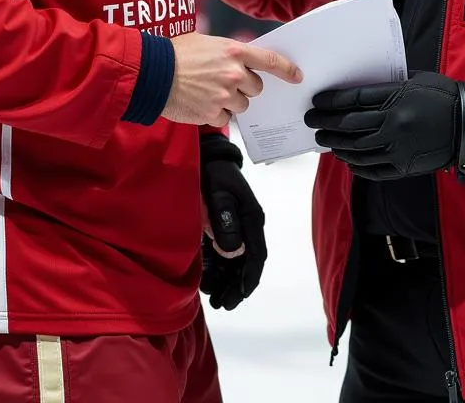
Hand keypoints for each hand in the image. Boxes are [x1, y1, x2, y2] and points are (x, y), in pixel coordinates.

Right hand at [163, 32, 301, 126]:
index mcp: (234, 52)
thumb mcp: (206, 42)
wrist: (151, 73)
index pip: (270, 61)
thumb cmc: (174, 53)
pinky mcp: (212, 114)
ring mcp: (224, 95)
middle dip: (245, 87)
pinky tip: (199, 103)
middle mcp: (233, 74)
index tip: (297, 76)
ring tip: (207, 92)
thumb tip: (241, 64)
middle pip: (256, 87)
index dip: (287, 69)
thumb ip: (228, 54)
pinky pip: (224, 119)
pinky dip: (214, 114)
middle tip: (225, 82)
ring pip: (242, 105)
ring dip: (230, 102)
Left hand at [199, 134, 265, 309]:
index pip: (256, 255)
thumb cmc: (213, 174)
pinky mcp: (225, 227)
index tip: (238, 296)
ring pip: (236, 262)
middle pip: (247, 263)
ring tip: (215, 301)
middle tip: (222, 305)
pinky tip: (208, 283)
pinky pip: (225, 254)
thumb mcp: (219, 194)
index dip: (248, 278)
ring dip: (228, 282)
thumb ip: (225, 220)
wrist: (207, 158)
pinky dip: (219, 270)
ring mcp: (238, 227)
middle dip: (236, 287)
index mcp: (252, 218)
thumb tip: (233, 251)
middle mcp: (248, 226)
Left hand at [305, 73, 461, 179]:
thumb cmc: (443, 96)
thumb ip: (388, 86)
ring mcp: (398, 147)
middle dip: (326, 123)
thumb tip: (359, 91)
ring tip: (325, 141)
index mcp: (395, 98)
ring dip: (337, 145)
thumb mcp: (415, 80)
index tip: (317, 101)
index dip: (331, 101)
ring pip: (357, 149)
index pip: (352, 100)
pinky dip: (356, 165)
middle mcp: (393, 124)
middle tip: (312, 121)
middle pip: (349, 125)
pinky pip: (373, 168)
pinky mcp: (405, 166)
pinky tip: (347, 159)